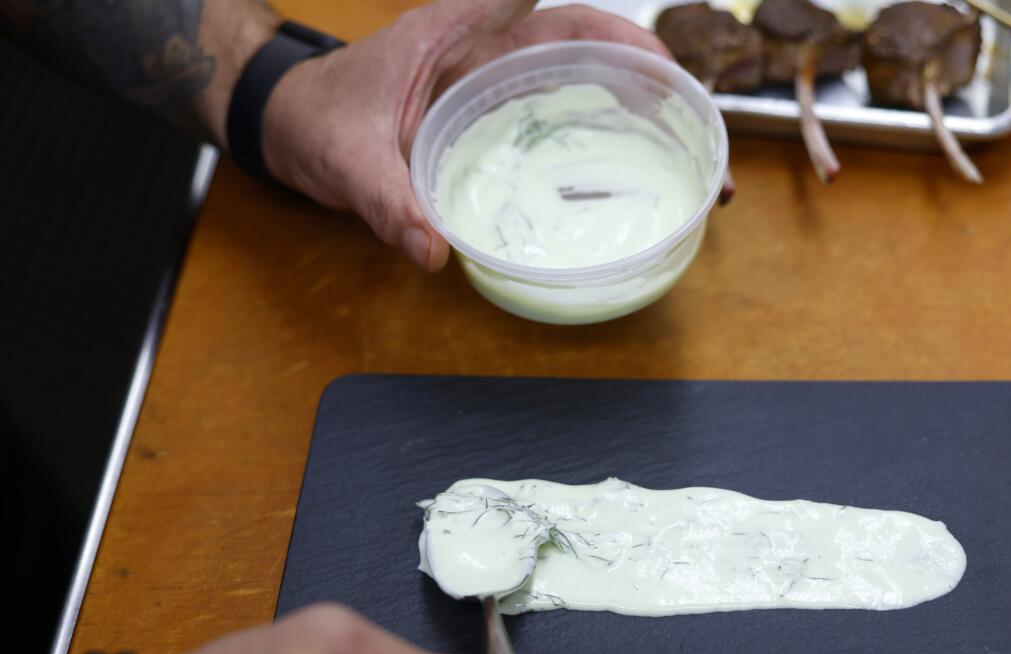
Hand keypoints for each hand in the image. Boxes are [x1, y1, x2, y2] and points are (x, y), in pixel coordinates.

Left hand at [260, 0, 669, 270]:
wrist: (288, 123)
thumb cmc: (315, 119)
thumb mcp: (346, 158)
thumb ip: (385, 201)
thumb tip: (434, 251)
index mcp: (458, 35)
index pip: (550, 11)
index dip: (614, 30)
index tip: (659, 65)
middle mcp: (489, 52)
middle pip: (591, 46)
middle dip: (654, 79)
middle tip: (701, 130)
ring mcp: (497, 87)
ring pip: (587, 84)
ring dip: (643, 114)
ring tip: (695, 163)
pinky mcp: (497, 122)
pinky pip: (564, 124)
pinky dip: (607, 145)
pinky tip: (639, 184)